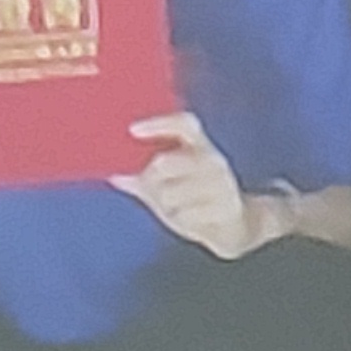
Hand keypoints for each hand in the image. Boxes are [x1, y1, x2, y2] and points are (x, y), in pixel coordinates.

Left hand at [113, 111, 260, 257]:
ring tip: (177, 207)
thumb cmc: (197, 201)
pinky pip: (185, 215)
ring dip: (166, 205)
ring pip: (171, 193)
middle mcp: (212, 160)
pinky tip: (191, 219)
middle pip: (164, 161)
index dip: (158, 123)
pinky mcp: (227, 207)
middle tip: (153, 188)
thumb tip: (112, 174)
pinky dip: (181, 220)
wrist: (238, 226)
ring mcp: (221, 184)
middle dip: (151, 180)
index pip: (183, 124)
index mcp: (199, 146)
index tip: (133, 129)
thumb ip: (141, 179)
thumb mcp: (167, 187)